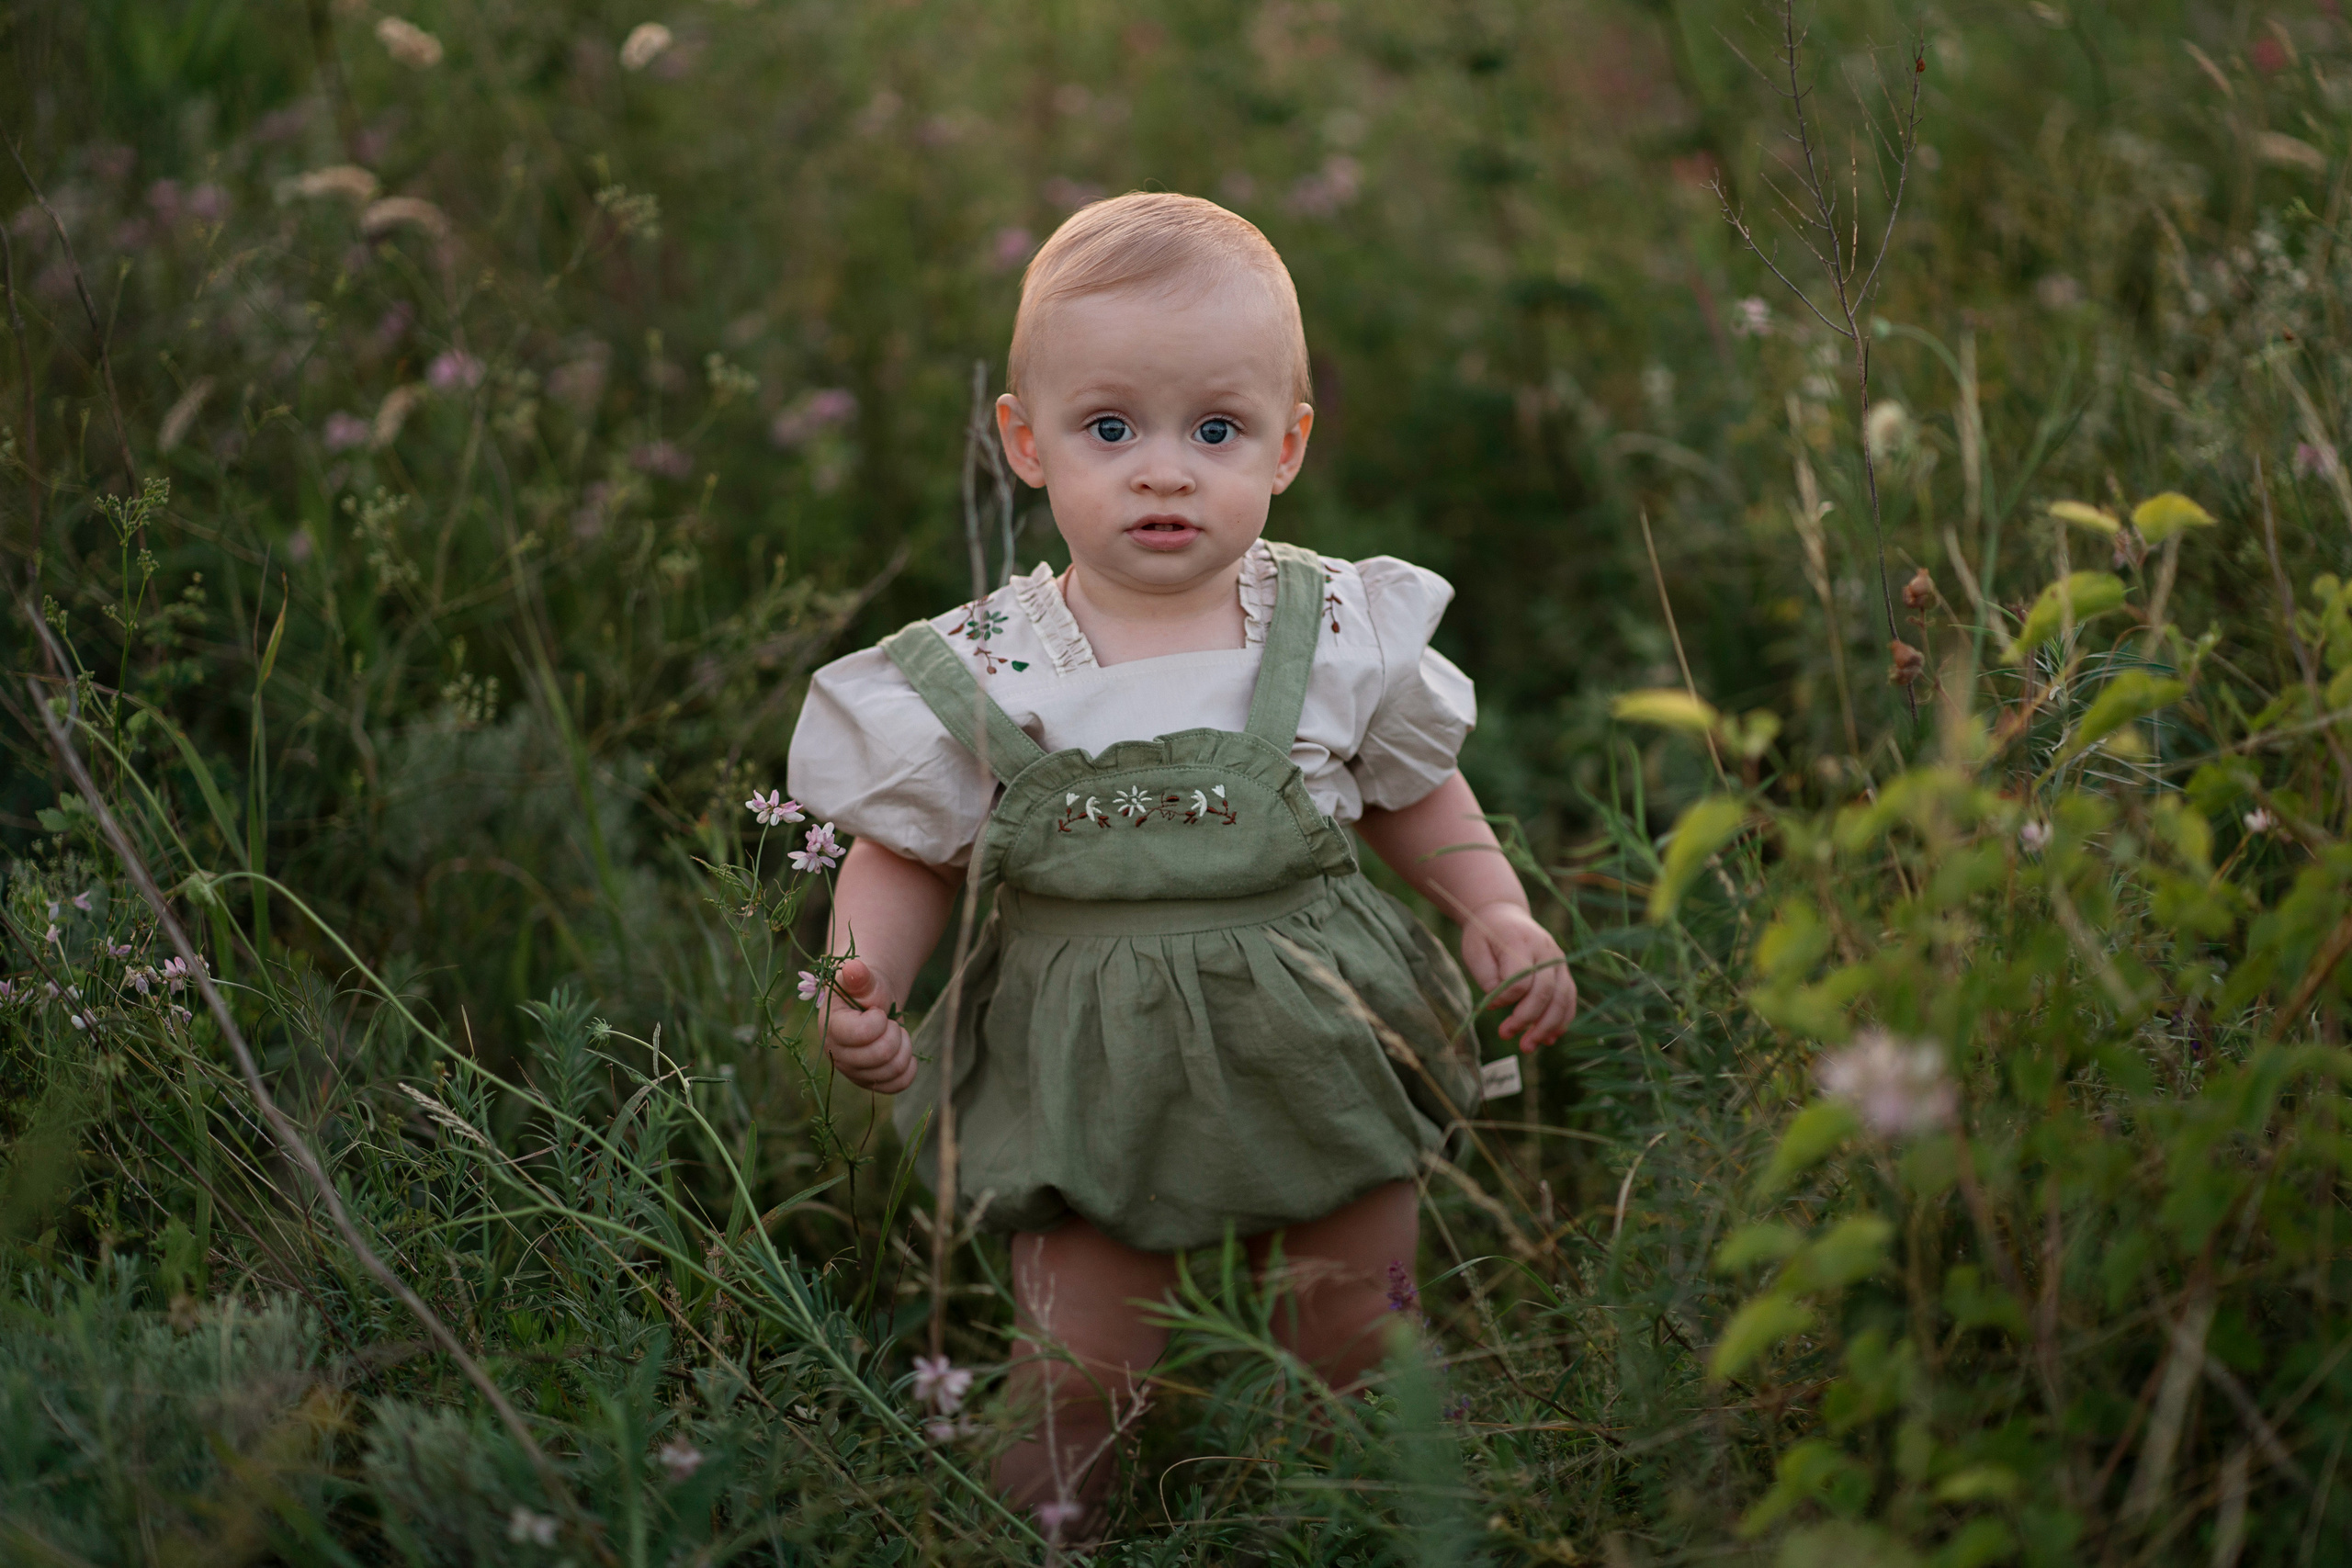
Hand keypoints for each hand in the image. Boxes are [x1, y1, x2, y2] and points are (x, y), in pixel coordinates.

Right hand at [821, 958, 917, 1093]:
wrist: (872, 1005)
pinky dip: (909, 1067)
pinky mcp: (870, 1082)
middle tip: (889, 1022)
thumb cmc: (866, 989)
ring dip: (904, 1048)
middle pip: (880, 1055)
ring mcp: (853, 1072)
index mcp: (830, 1027)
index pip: (861, 1034)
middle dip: (894, 1033)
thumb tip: (854, 968)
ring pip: (892, 1071)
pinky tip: (904, 1051)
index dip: (879, 1021)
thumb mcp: (864, 980)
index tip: (877, 1011)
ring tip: (896, 1033)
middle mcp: (837, 1054)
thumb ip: (860, 977)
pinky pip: (897, 1085)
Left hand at [1459, 902, 1575, 1050]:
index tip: (1488, 1007)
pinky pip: (1569, 998)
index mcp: (1520, 941)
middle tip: (1506, 1036)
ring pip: (1562, 998)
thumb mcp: (1475, 952)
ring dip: (1547, 1027)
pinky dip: (1562, 1020)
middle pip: (1545, 992)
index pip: (1520, 979)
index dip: (1504, 999)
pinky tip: (1550, 1038)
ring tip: (1528, 1046)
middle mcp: (1546, 950)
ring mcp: (1558, 960)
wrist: (1503, 915)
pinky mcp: (1562, 970)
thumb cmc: (1484, 936)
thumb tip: (1500, 1004)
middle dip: (1527, 1020)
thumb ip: (1488, 978)